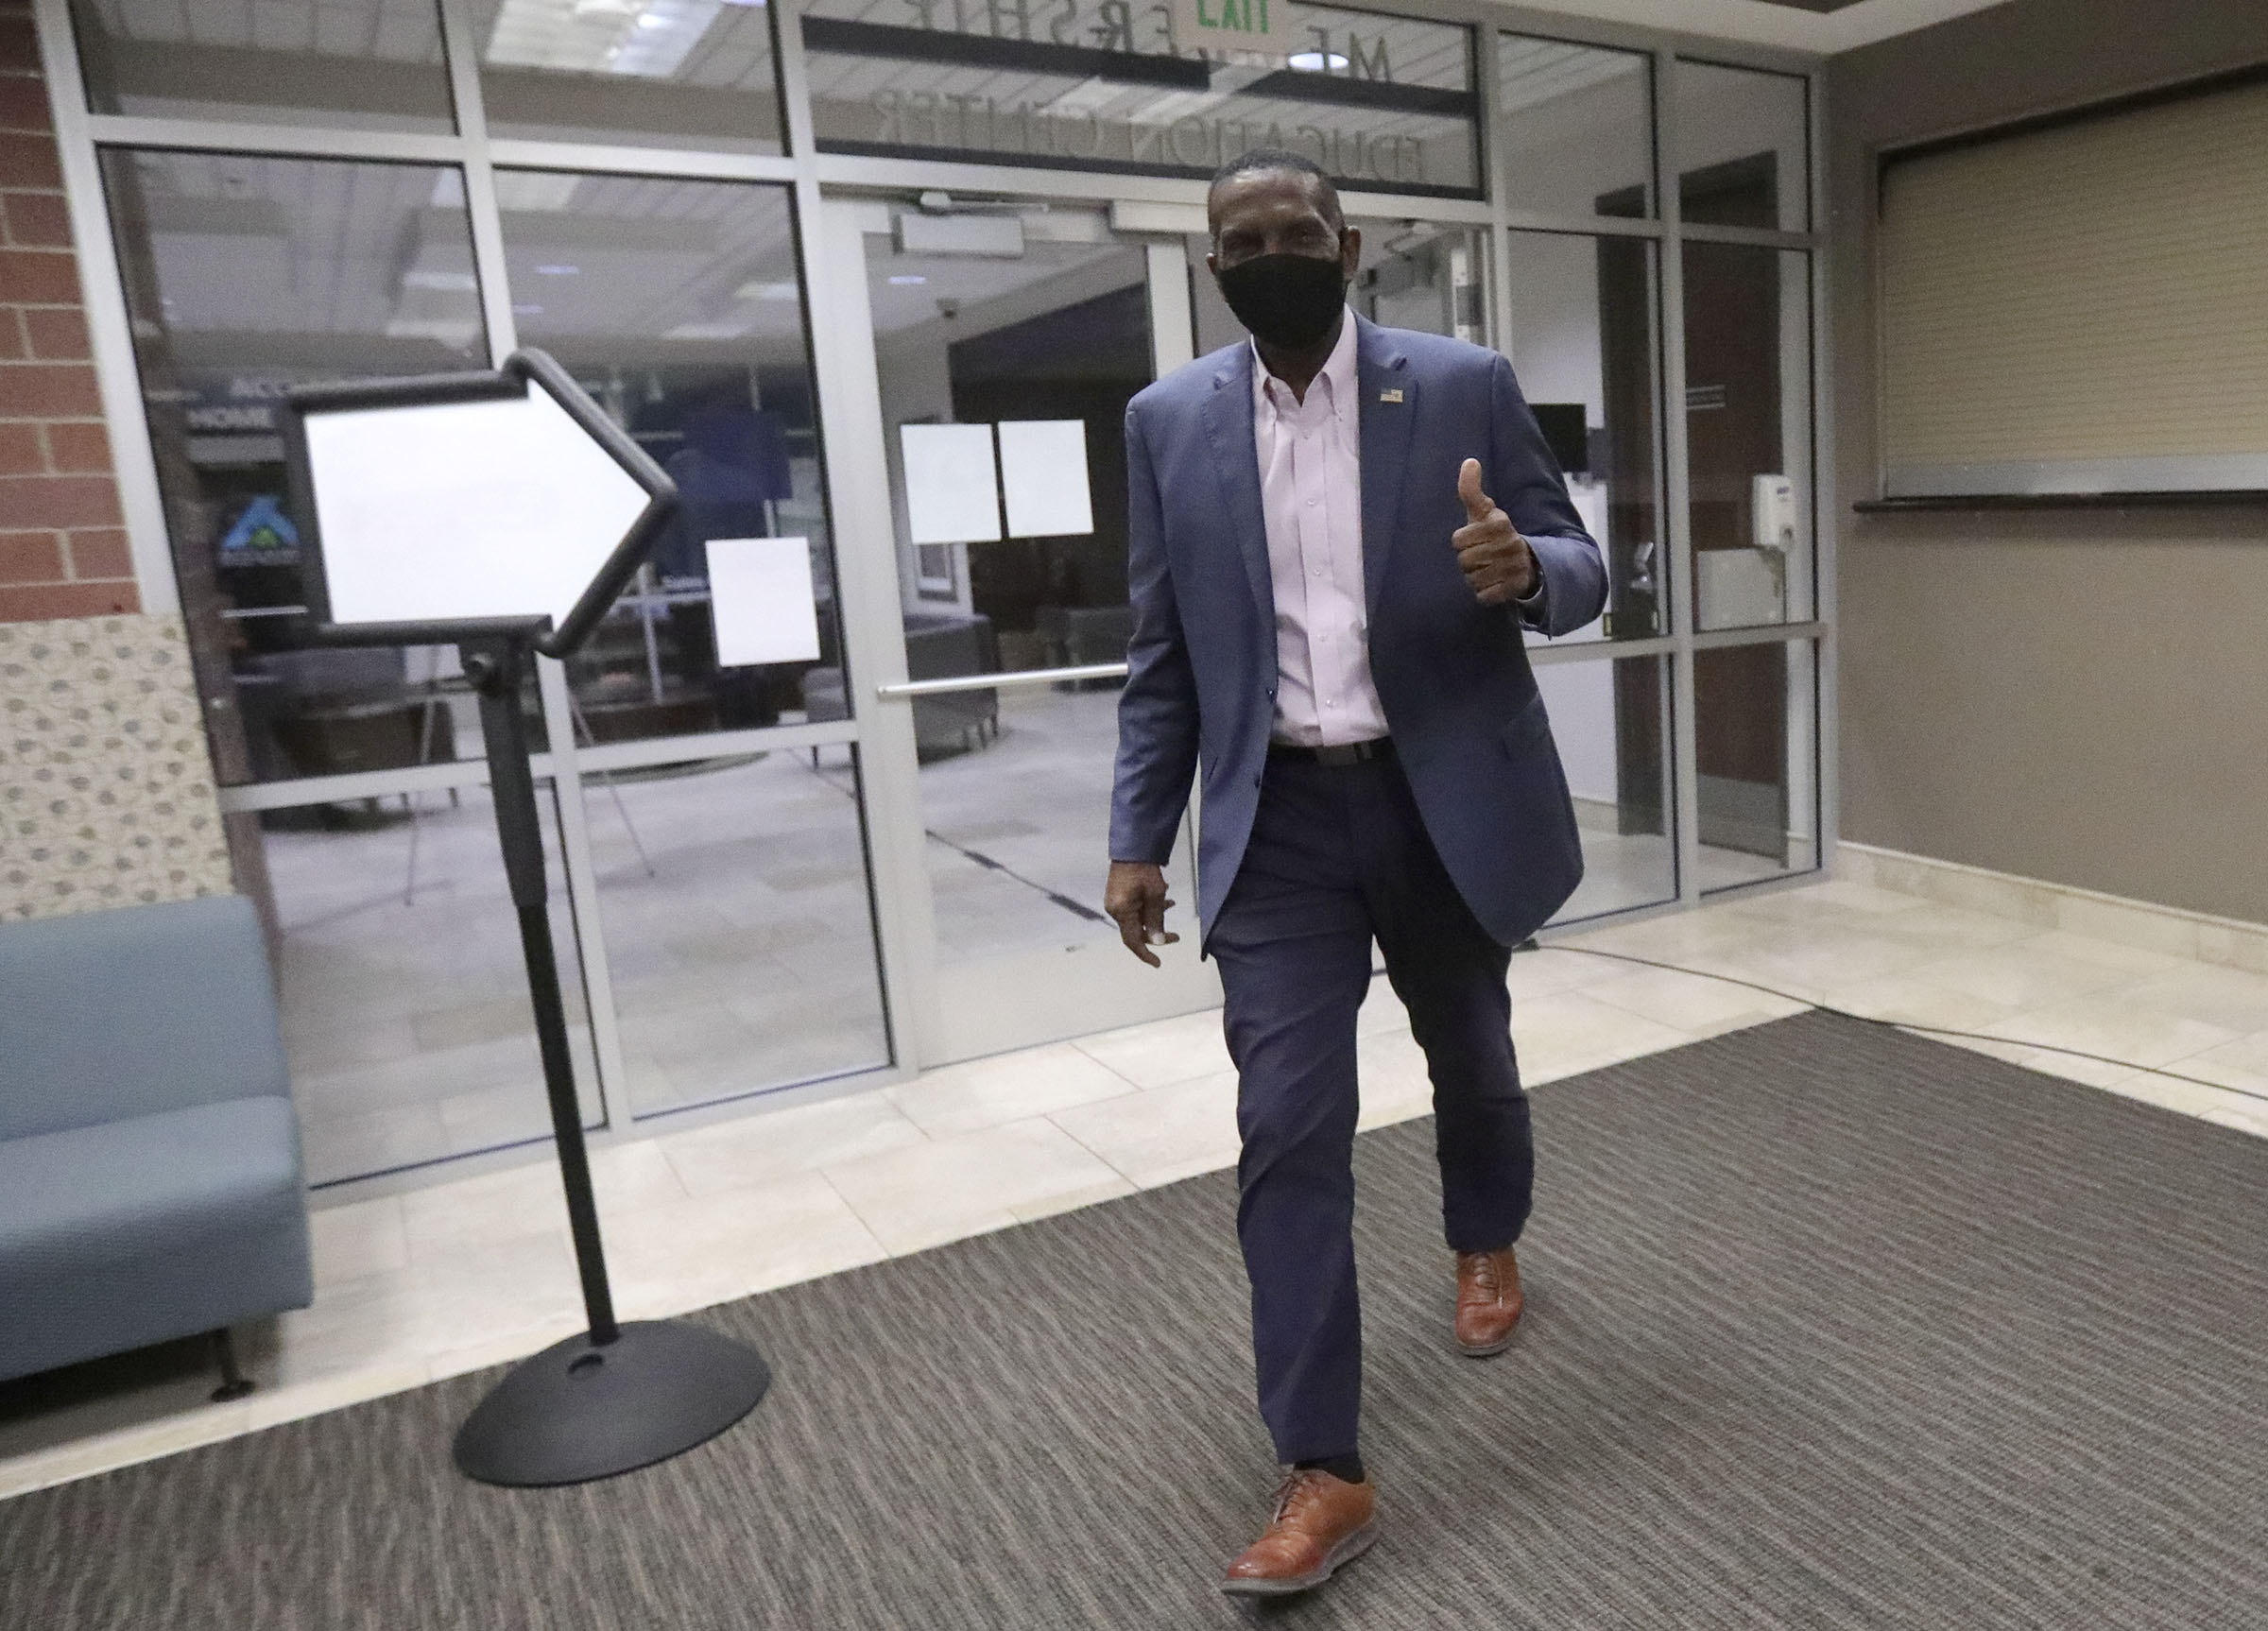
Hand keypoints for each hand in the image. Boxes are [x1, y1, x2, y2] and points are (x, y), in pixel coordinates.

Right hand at [1104, 860, 1178, 967]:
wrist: (1133, 847)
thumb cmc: (1144, 869)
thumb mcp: (1155, 895)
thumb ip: (1156, 920)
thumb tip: (1158, 941)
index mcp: (1122, 911)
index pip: (1133, 941)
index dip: (1145, 954)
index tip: (1157, 963)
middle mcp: (1115, 909)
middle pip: (1136, 931)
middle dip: (1156, 934)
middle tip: (1176, 936)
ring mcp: (1115, 902)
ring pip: (1137, 920)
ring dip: (1154, 918)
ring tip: (1171, 905)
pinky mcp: (1118, 895)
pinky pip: (1134, 910)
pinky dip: (1148, 909)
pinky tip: (1163, 899)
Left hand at [1452, 458, 1536, 605]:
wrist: (1526, 563)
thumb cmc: (1495, 535)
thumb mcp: (1483, 511)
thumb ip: (1472, 490)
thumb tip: (1469, 461)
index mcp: (1501, 524)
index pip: (1458, 539)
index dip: (1462, 541)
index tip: (1475, 538)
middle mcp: (1510, 544)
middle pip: (1464, 561)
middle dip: (1469, 561)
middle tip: (1482, 556)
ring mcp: (1514, 568)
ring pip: (1472, 579)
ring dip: (1475, 577)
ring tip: (1488, 569)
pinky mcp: (1514, 589)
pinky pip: (1483, 595)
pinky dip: (1484, 592)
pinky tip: (1493, 583)